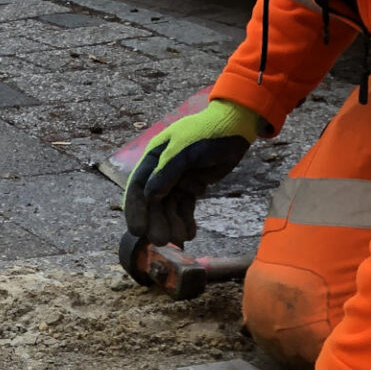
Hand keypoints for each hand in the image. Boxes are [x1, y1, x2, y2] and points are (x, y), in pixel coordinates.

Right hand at [123, 97, 265, 245]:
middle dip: (156, 221)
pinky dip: (186, 219)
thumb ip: (166, 172)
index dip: (135, 209)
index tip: (138, 231)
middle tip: (161, 241)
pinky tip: (190, 233)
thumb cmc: (208, 133)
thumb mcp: (185, 150)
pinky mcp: (192, 186)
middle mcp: (161, 169)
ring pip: (170, 206)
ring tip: (181, 239)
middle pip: (153, 200)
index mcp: (154, 156)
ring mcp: (177, 179)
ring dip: (173, 223)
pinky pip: (185, 206)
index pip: (138, 186)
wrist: (235, 128)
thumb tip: (149, 196)